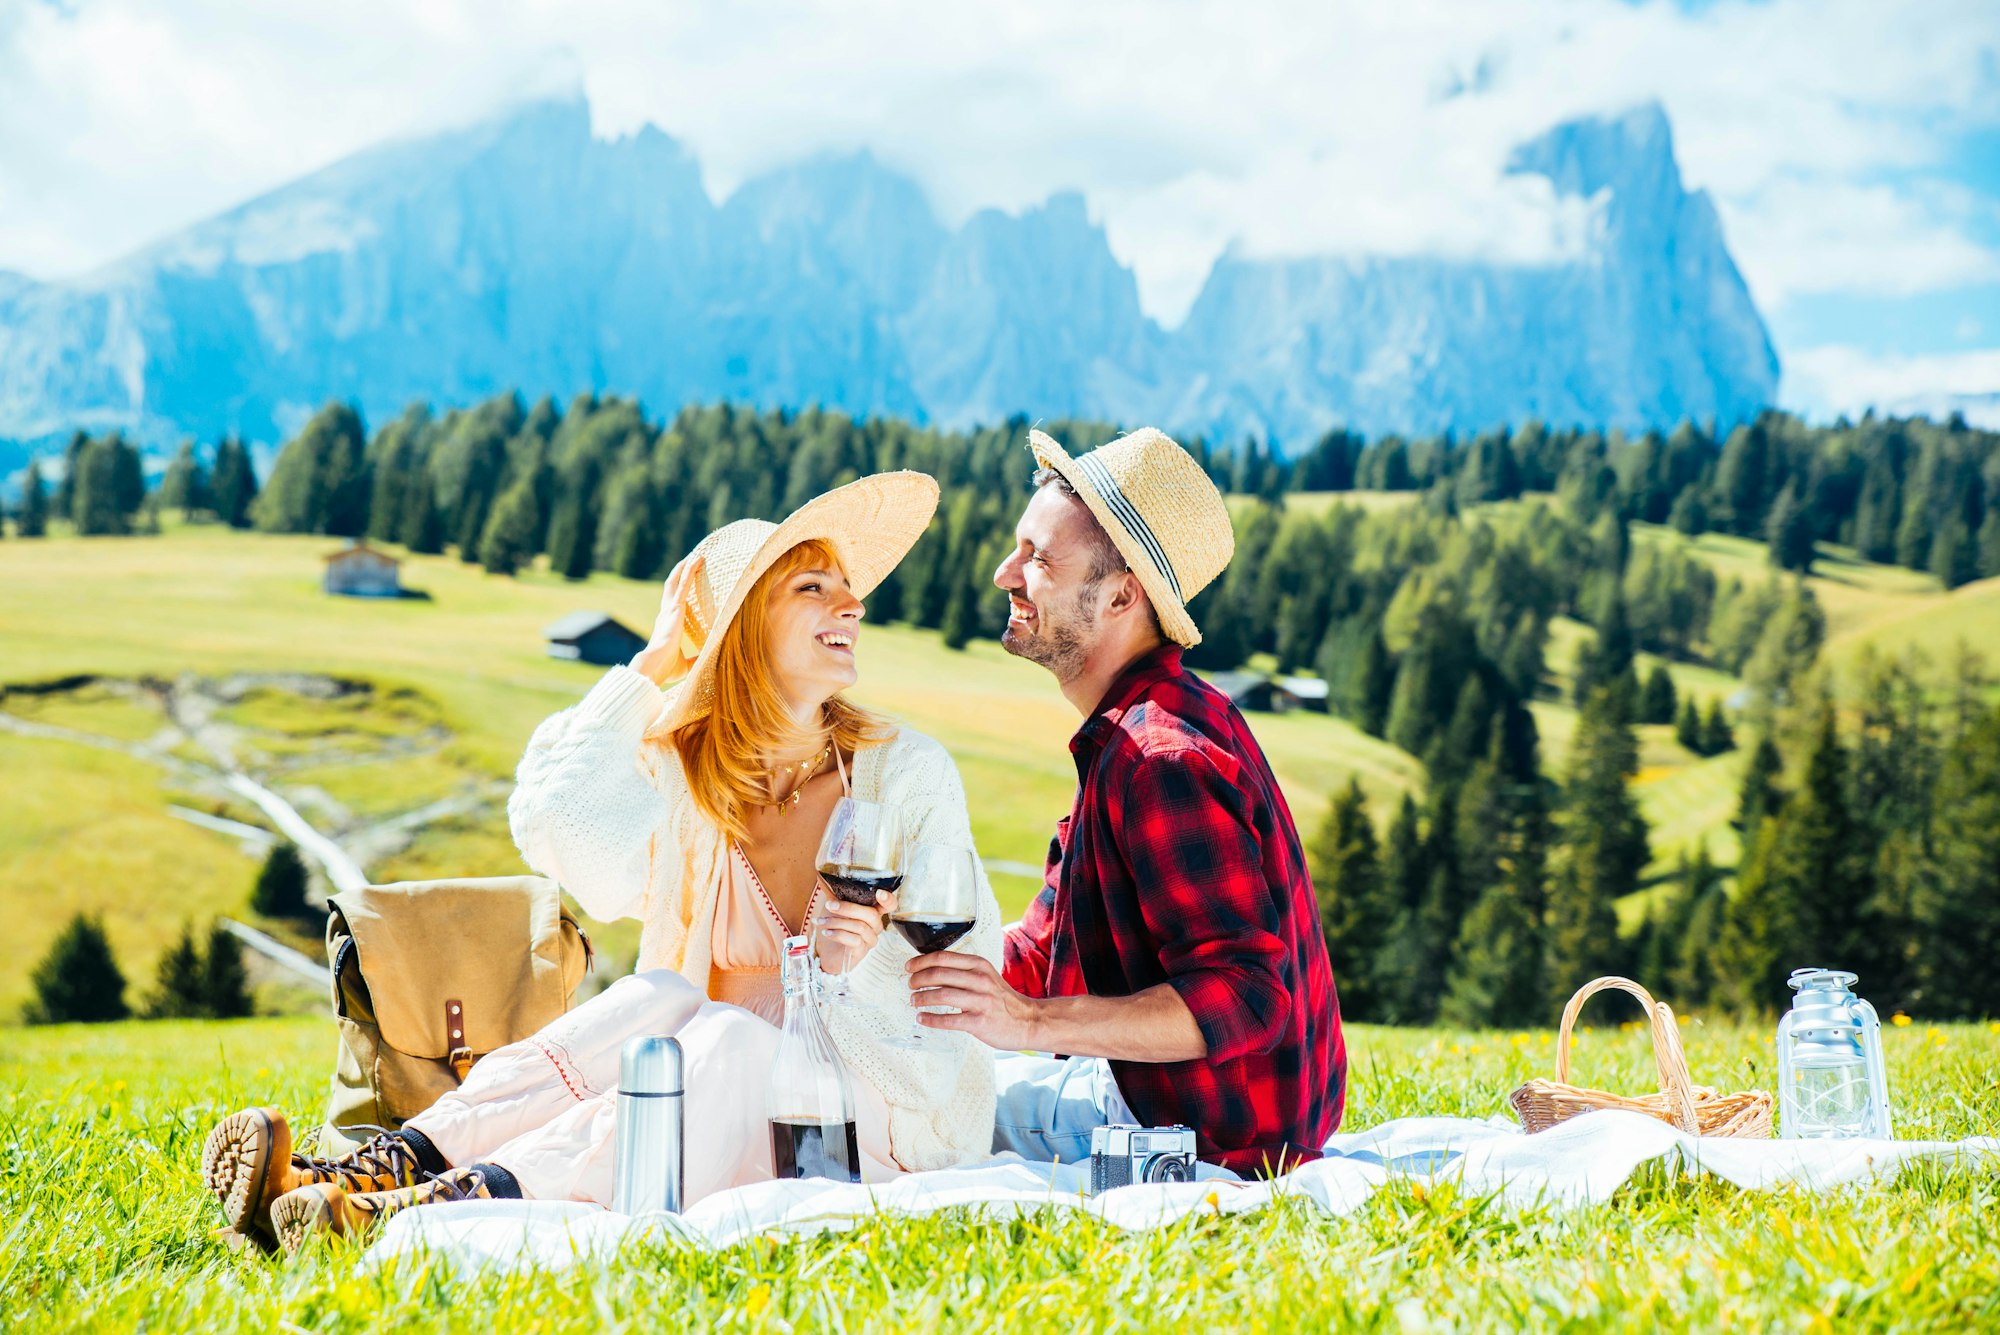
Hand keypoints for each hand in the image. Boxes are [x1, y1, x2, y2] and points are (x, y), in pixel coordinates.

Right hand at [630, 555, 702, 685]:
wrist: (655, 666)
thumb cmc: (667, 669)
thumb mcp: (686, 665)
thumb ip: (695, 660)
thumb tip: (708, 662)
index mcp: (667, 625)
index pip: (673, 604)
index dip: (677, 593)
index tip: (685, 584)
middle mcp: (666, 613)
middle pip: (672, 587)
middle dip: (680, 574)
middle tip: (689, 561)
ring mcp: (670, 609)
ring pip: (677, 581)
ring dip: (685, 567)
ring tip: (695, 556)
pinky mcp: (675, 607)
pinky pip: (685, 584)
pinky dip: (690, 570)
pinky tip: (697, 559)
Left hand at [815, 890, 893, 973]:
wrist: (827, 952)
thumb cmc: (835, 927)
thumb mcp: (836, 908)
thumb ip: (838, 896)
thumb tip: (827, 880)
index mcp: (873, 911)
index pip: (889, 905)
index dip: (888, 899)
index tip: (879, 893)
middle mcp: (875, 925)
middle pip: (871, 914)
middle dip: (848, 908)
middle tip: (830, 905)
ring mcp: (870, 939)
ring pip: (860, 927)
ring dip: (837, 922)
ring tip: (821, 921)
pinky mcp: (862, 951)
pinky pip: (854, 940)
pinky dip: (837, 934)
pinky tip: (826, 932)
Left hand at [904, 952, 1040, 1050]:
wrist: (1029, 1021)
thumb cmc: (1004, 1000)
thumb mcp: (987, 976)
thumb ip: (964, 971)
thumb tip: (933, 970)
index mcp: (979, 965)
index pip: (943, 957)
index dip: (921, 961)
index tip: (909, 966)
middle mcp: (980, 980)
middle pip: (938, 974)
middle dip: (917, 979)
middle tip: (910, 985)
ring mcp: (980, 1001)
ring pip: (941, 995)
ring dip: (921, 998)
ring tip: (914, 1001)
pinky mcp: (979, 1022)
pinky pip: (948, 1020)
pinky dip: (931, 1019)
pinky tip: (922, 1019)